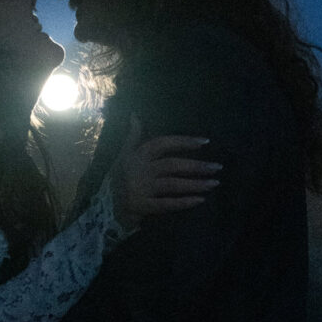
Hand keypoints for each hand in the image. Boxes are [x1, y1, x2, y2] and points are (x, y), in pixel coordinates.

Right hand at [111, 114, 222, 231]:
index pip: (163, 144)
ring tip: (214, 183)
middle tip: (217, 167)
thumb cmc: (118, 178)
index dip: (183, 141)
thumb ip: (132, 136)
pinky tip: (200, 200)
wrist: (104, 207)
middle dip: (196, 166)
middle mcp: (140, 170)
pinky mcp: (142, 206)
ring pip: (173, 184)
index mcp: (137, 156)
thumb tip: (134, 114)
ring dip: (195, 184)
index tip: (205, 141)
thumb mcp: (122, 155)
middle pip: (172, 165)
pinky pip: (167, 204)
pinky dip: (184, 203)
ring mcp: (141, 189)